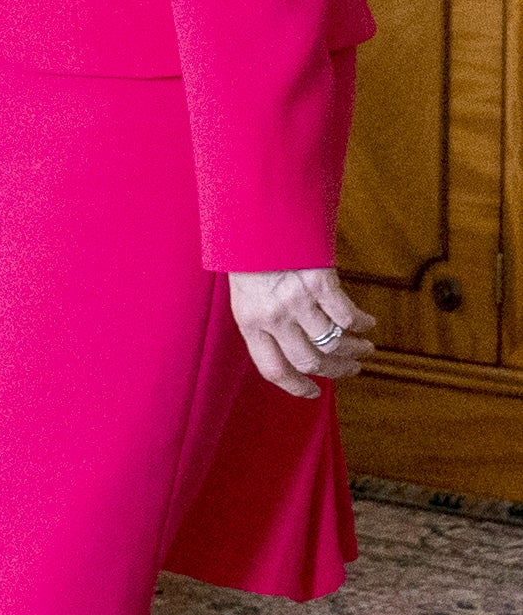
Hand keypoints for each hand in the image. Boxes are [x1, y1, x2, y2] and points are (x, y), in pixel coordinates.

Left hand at [228, 268, 374, 399]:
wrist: (257, 221)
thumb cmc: (251, 261)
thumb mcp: (247, 299)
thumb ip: (265, 328)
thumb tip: (294, 359)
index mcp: (250, 323)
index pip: (273, 370)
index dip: (296, 387)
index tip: (314, 392)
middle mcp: (273, 317)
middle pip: (310, 361)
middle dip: (335, 371)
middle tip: (350, 369)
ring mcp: (297, 300)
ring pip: (333, 342)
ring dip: (354, 350)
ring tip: (364, 349)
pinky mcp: (319, 282)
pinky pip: (347, 315)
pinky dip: (362, 323)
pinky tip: (367, 323)